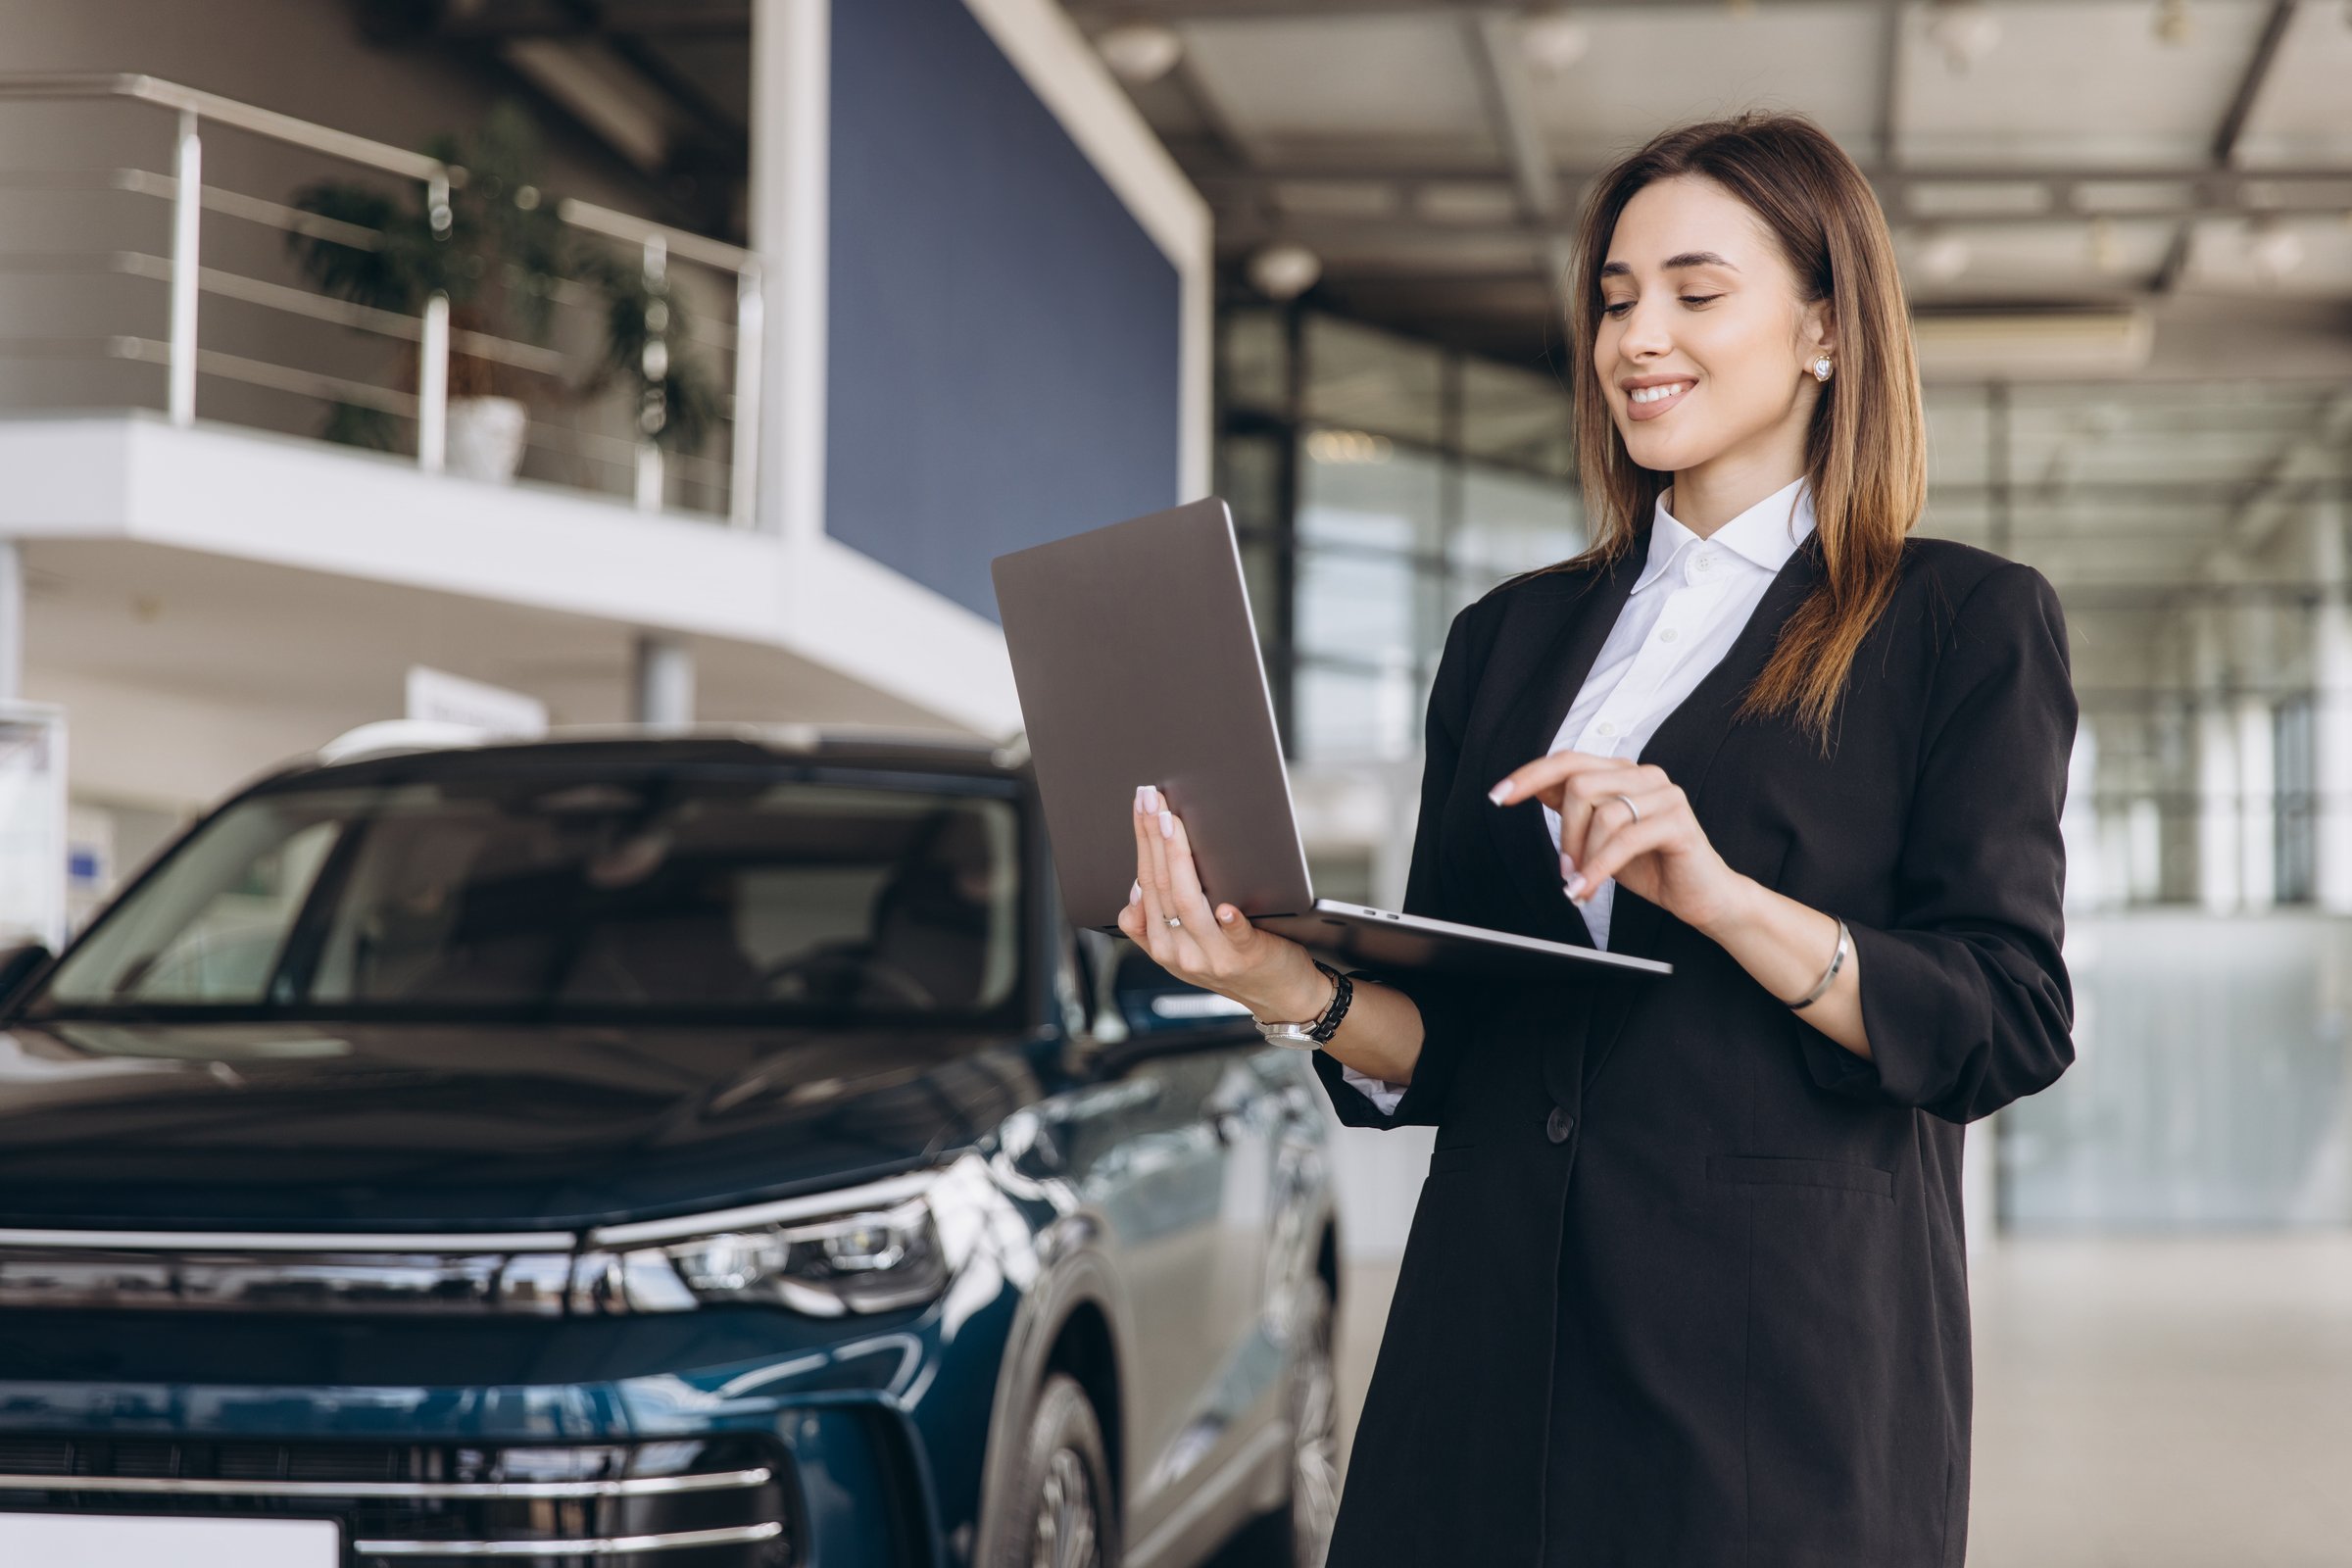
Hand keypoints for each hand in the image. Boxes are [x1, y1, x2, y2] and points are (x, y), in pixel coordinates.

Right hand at [1115, 784, 1327, 1020]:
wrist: (1280, 995)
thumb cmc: (1234, 962)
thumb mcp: (1183, 950)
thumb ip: (1154, 924)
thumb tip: (1136, 885)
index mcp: (1161, 946)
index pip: (1145, 885)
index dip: (1142, 844)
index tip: (1142, 810)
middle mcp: (1180, 953)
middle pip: (1161, 886)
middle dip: (1153, 837)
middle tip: (1153, 799)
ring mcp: (1213, 956)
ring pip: (1187, 902)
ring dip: (1178, 858)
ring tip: (1173, 824)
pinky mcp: (1247, 956)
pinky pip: (1234, 936)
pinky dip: (1229, 920)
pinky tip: (1225, 905)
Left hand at [1485, 752, 1756, 938]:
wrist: (1700, 895)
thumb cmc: (1650, 864)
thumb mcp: (1599, 836)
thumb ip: (1573, 810)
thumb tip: (1532, 788)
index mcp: (1622, 772)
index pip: (1568, 760)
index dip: (1530, 775)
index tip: (1499, 796)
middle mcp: (1644, 775)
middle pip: (1580, 785)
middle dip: (1565, 834)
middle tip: (1566, 870)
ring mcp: (1664, 794)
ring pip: (1602, 812)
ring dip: (1583, 856)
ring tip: (1581, 884)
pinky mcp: (1678, 820)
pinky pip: (1624, 839)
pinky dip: (1598, 868)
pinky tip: (1586, 888)